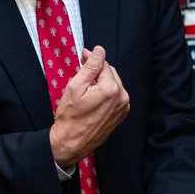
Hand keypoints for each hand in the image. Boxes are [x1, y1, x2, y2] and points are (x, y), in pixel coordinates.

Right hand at [49, 45, 129, 166]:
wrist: (71, 142)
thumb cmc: (71, 117)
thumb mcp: (75, 87)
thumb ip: (90, 66)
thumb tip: (98, 51)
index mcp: (111, 89)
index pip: (103, 64)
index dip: (91, 59)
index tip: (82, 57)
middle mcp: (122, 98)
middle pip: (110, 73)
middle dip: (96, 71)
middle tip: (81, 74)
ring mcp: (123, 107)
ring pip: (113, 83)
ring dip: (101, 81)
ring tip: (86, 90)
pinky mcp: (121, 114)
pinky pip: (115, 95)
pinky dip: (105, 92)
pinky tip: (93, 99)